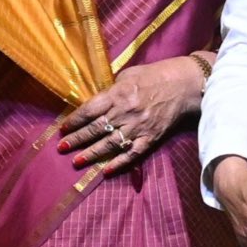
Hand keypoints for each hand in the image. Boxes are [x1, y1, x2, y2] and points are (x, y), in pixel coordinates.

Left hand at [59, 57, 201, 174]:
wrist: (185, 84)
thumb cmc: (155, 75)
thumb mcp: (128, 75)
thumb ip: (111, 90)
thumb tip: (96, 104)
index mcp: (117, 94)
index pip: (89, 110)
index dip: (74, 121)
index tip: (63, 128)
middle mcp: (125, 112)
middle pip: (96, 128)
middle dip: (77, 139)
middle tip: (61, 147)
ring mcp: (138, 127)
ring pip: (110, 144)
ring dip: (91, 154)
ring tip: (76, 162)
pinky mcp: (150, 138)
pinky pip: (132, 154)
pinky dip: (119, 164)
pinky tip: (105, 171)